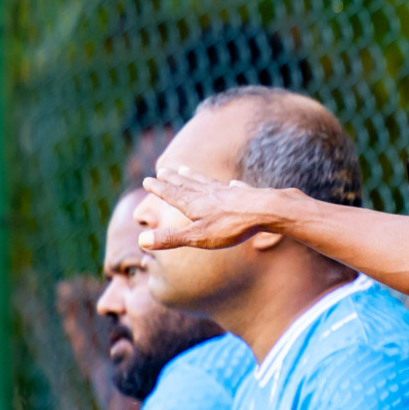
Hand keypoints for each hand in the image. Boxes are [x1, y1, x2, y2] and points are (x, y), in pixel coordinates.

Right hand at [139, 166, 280, 249]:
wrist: (267, 210)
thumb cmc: (232, 226)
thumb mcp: (198, 237)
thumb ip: (171, 238)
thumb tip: (141, 240)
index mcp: (194, 204)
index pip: (172, 194)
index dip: (159, 188)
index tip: (148, 179)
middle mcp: (209, 194)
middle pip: (187, 184)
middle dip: (173, 179)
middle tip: (162, 169)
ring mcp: (228, 193)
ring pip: (207, 182)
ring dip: (194, 176)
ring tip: (185, 169)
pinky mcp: (247, 195)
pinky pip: (235, 188)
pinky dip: (230, 185)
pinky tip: (233, 183)